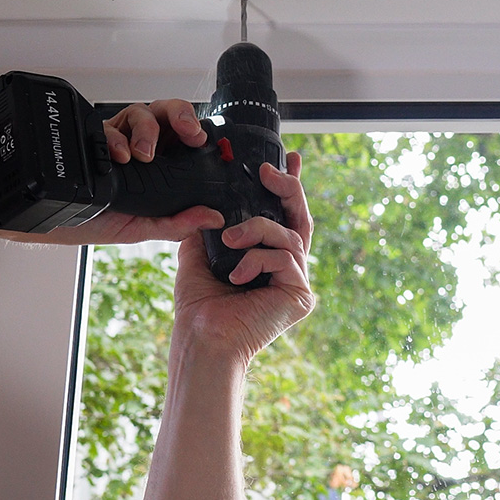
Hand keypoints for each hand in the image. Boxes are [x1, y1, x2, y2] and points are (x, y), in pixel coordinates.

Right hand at [32, 100, 224, 244]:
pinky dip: (116, 137)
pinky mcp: (92, 138)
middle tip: (187, 131)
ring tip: (144, 153)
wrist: (54, 223)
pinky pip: (108, 125)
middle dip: (180, 115)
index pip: (184, 137)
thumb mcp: (142, 227)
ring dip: (147, 129)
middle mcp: (139, 146)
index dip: (196, 132)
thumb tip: (213, 218)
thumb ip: (178, 223)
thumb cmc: (99, 222)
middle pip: (166, 114)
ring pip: (140, 112)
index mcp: (160, 165)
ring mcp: (116, 139)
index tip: (202, 140)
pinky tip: (120, 155)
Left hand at [171, 152, 314, 367]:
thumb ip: (208, 229)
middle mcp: (287, 270)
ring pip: (290, 235)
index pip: (284, 218)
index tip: (289, 160)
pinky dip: (257, 260)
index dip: (289, 188)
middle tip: (269, 172)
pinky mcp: (301, 295)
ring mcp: (297, 283)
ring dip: (258, 229)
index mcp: (267, 260)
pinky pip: (285, 258)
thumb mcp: (198, 255)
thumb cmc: (199, 307)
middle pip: (301, 219)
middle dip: (288, 189)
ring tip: (231, 240)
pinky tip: (236, 277)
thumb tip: (208, 204)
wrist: (201, 339)